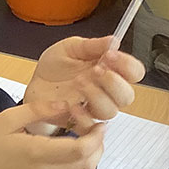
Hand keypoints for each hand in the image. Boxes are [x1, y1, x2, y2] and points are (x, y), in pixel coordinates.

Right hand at [0, 101, 103, 168]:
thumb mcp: (7, 119)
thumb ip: (39, 110)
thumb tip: (66, 105)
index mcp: (37, 152)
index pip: (80, 149)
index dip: (96, 137)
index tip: (100, 125)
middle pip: (86, 165)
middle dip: (98, 148)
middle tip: (96, 133)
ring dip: (93, 163)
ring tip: (90, 147)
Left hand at [24, 36, 146, 124]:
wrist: (35, 85)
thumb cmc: (55, 67)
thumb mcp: (71, 48)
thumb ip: (92, 45)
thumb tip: (113, 41)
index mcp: (110, 71)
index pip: (134, 72)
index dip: (127, 65)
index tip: (110, 55)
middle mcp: (106, 91)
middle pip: (126, 96)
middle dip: (113, 82)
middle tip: (96, 70)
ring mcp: (94, 108)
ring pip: (110, 111)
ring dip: (96, 95)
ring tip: (78, 82)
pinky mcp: (79, 122)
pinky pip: (90, 127)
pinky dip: (82, 117)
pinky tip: (71, 104)